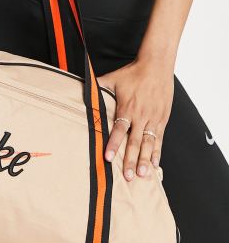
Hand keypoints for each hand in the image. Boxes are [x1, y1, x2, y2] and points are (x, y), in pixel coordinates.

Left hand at [97, 58, 173, 181]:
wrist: (156, 66)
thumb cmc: (132, 73)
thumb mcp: (112, 78)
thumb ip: (97, 87)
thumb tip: (80, 87)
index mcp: (127, 108)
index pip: (119, 129)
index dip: (113, 144)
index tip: (108, 157)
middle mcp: (141, 116)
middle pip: (135, 142)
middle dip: (131, 160)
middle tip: (128, 176)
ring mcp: (153, 119)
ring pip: (149, 144)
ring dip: (146, 160)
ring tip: (143, 175)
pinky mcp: (162, 119)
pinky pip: (160, 139)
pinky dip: (158, 152)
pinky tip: (156, 164)